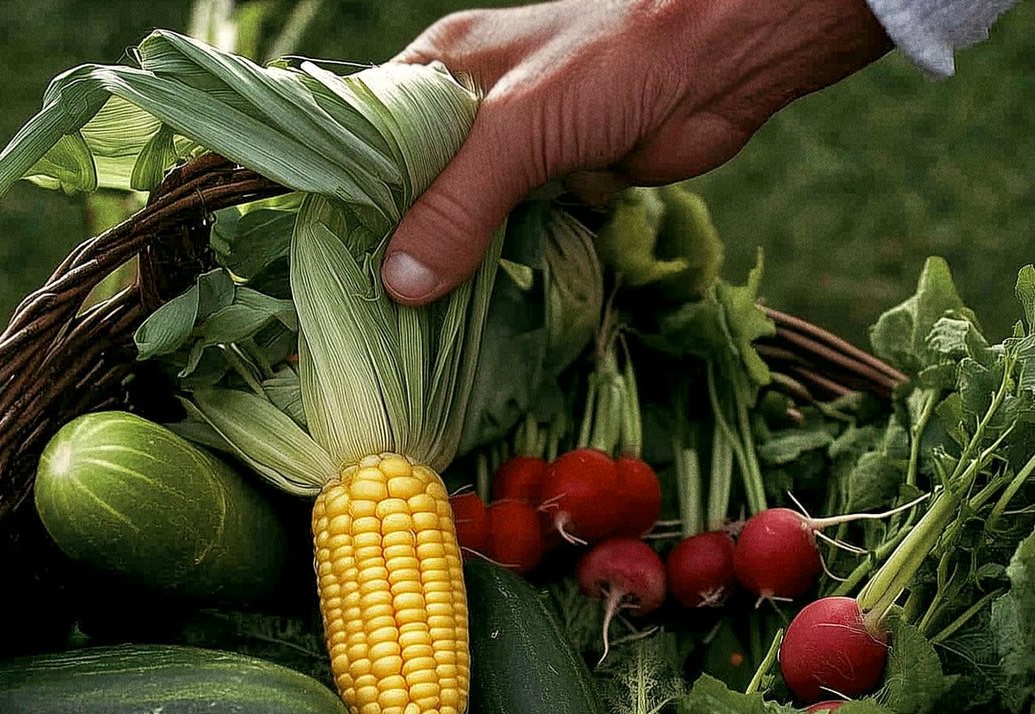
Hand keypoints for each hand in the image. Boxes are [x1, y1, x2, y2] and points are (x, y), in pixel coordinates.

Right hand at [381, 0, 889, 303]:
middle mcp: (470, 112)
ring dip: (446, 268)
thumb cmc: (612, 62)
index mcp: (440, 71)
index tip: (313, 262)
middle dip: (393, 247)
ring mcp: (518, 151)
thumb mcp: (518, 128)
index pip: (363, 138)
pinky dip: (498, 272)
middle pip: (412, 189)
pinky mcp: (560, 185)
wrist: (721, 61)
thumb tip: (399, 285)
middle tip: (357, 316)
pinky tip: (471, 316)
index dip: (339, 197)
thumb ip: (457, 203)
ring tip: (405, 332)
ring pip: (464, 220)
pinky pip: (513, 238)